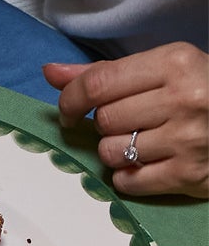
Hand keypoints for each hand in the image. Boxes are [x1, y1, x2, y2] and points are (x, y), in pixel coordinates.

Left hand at [44, 43, 208, 198]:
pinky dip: (128, 177)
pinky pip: (128, 182)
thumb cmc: (200, 90)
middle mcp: (182, 99)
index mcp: (175, 63)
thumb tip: (50, 73)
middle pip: (104, 120)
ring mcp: (186, 139)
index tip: (70, 110)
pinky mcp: (188, 174)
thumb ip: (105, 73)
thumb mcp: (163, 68)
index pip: (98, 84)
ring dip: (116, 152)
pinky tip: (149, 163)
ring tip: (143, 141)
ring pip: (111, 153)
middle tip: (129, 121)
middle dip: (106, 124)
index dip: (72, 99)